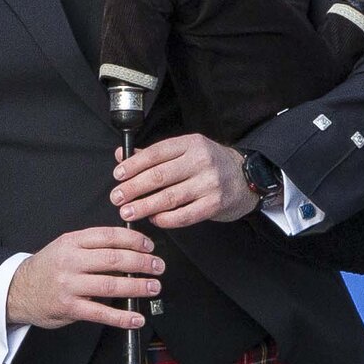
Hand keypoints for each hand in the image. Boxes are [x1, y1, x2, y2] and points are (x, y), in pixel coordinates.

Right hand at [5, 225, 162, 333]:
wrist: (17, 290)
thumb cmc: (47, 269)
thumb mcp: (65, 247)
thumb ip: (92, 247)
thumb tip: (129, 250)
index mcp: (72, 242)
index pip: (109, 236)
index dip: (134, 240)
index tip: (149, 246)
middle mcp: (70, 261)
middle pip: (113, 258)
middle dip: (142, 262)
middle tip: (158, 267)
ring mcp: (69, 285)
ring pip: (110, 284)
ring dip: (137, 286)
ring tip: (153, 287)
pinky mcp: (69, 307)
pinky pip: (100, 313)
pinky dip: (122, 317)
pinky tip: (136, 318)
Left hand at [111, 133, 257, 227]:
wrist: (246, 179)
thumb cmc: (211, 164)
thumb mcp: (186, 151)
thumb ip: (153, 155)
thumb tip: (122, 155)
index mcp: (190, 144)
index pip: (155, 153)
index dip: (133, 165)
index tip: (118, 175)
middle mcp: (200, 161)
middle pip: (159, 176)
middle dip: (133, 188)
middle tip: (117, 197)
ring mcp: (209, 183)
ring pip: (169, 197)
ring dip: (144, 207)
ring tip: (128, 212)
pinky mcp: (214, 204)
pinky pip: (184, 215)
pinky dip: (166, 219)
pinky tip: (154, 219)